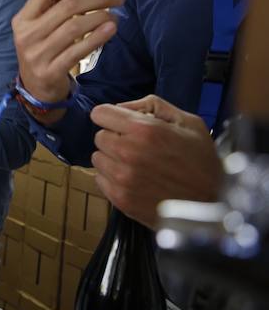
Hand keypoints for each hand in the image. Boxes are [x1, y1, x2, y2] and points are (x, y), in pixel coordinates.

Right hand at [12, 0, 122, 123]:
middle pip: (67, 6)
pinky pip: (78, 50)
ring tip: (115, 16)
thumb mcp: (38, 28)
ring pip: (75, 26)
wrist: (36, 89)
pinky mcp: (50, 72)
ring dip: (101, 17)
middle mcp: (26, 35)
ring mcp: (37, 55)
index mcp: (22, 20)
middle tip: (115, 0)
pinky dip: (97, 37)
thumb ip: (53, 8)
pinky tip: (111, 30)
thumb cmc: (43, 51)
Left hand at [90, 95, 222, 227]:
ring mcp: (122, 178)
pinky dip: (112, 178)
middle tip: (135, 146)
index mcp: (144, 130)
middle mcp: (128, 152)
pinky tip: (134, 179)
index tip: (120, 123)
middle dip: (114, 138)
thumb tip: (121, 107)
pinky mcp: (120, 198)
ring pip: (97, 159)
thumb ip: (152, 106)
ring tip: (136, 165)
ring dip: (112, 159)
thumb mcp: (187, 122)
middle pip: (99, 137)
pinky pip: (100, 180)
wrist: (212, 203)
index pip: (100, 114)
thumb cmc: (202, 161)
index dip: (111, 117)